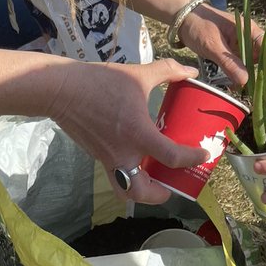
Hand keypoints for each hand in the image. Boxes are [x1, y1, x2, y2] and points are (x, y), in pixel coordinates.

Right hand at [50, 57, 206, 204]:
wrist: (61, 89)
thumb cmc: (101, 82)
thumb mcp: (139, 74)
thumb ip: (168, 71)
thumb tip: (190, 70)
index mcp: (138, 135)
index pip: (172, 157)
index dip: (192, 158)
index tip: (204, 155)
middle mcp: (123, 154)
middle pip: (142, 193)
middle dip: (161, 195)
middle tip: (173, 183)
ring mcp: (107, 158)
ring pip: (125, 189)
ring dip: (142, 191)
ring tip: (155, 178)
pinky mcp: (96, 155)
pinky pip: (115, 173)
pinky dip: (129, 173)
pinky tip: (136, 155)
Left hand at [177, 1, 262, 86]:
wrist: (184, 19)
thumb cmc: (199, 25)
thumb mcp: (212, 44)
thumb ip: (228, 61)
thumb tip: (245, 81)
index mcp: (248, 29)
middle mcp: (249, 37)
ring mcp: (243, 46)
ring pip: (261, 60)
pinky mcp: (235, 53)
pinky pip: (248, 65)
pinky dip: (255, 74)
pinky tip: (262, 86)